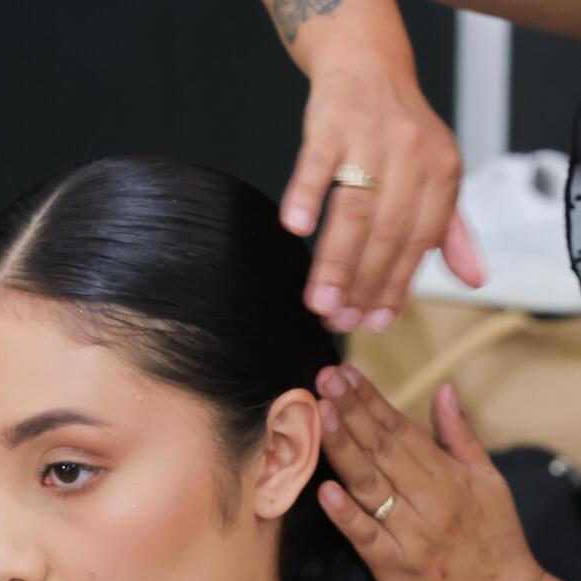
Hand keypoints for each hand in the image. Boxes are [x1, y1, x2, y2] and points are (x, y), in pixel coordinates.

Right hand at [280, 68, 484, 332]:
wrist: (368, 66)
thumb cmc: (399, 133)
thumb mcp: (436, 178)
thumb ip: (452, 233)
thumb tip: (475, 281)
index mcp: (442, 173)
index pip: (417, 243)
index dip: (395, 288)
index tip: (373, 324)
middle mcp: (412, 154)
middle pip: (386, 233)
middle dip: (361, 285)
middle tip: (338, 321)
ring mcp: (370, 136)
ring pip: (354, 209)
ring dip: (335, 262)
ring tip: (319, 303)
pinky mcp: (331, 123)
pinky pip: (318, 163)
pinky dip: (306, 196)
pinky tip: (295, 228)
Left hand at [313, 362, 546, 580]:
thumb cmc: (495, 542)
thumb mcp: (489, 481)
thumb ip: (460, 436)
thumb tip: (442, 390)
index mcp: (449, 476)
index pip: (402, 429)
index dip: (371, 399)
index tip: (345, 374)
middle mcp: (429, 500)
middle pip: (382, 449)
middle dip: (351, 411)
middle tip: (323, 378)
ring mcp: (411, 534)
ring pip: (370, 484)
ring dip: (343, 448)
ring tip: (321, 415)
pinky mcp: (395, 567)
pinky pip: (367, 537)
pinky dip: (346, 514)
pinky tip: (325, 489)